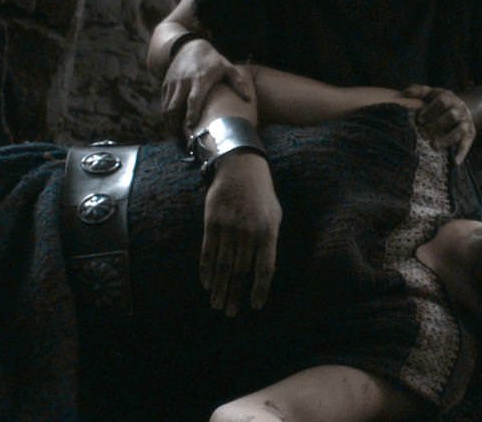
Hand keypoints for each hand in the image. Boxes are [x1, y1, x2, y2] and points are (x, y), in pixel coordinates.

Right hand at [161, 40, 251, 135]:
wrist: (189, 46)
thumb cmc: (212, 60)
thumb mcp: (227, 68)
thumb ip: (238, 82)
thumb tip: (248, 99)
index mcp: (200, 80)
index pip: (193, 99)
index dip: (191, 114)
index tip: (191, 127)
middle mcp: (183, 82)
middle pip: (175, 106)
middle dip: (175, 124)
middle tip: (182, 139)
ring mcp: (173, 83)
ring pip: (166, 106)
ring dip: (169, 122)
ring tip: (176, 136)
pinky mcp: (166, 84)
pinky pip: (163, 102)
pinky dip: (166, 114)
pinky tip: (172, 124)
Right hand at [201, 152, 281, 316]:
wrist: (240, 168)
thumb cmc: (262, 195)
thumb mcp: (275, 216)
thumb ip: (270, 241)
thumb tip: (264, 270)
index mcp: (268, 232)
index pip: (264, 269)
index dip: (259, 290)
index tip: (255, 306)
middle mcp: (248, 232)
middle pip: (240, 271)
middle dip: (234, 295)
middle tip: (229, 313)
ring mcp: (228, 227)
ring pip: (222, 265)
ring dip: (219, 288)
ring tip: (217, 304)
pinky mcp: (211, 223)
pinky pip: (208, 252)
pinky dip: (206, 270)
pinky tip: (207, 284)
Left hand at [401, 84, 475, 164]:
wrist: (461, 108)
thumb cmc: (439, 102)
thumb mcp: (431, 94)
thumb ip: (419, 91)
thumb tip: (406, 93)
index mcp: (449, 98)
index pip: (442, 101)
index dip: (430, 110)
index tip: (419, 119)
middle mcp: (460, 109)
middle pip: (451, 116)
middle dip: (437, 125)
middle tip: (423, 134)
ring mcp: (466, 122)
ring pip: (459, 130)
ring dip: (447, 139)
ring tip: (434, 146)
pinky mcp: (470, 134)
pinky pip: (467, 143)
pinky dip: (462, 153)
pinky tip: (455, 162)